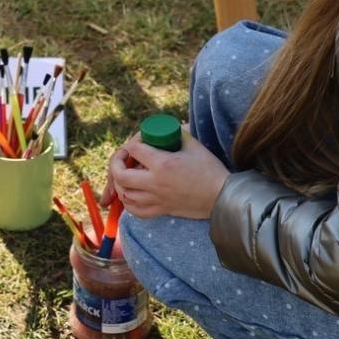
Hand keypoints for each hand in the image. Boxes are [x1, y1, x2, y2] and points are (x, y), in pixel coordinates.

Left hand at [104, 133, 228, 219]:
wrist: (222, 197)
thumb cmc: (210, 169)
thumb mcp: (193, 145)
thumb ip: (176, 134)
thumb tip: (165, 128)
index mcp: (162, 164)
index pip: (134, 149)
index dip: (132, 142)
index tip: (139, 141)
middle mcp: (155, 183)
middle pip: (120, 174)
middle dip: (116, 163)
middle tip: (123, 158)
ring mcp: (156, 199)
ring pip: (124, 193)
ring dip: (120, 183)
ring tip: (126, 174)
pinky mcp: (161, 211)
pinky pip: (135, 210)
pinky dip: (128, 201)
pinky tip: (131, 193)